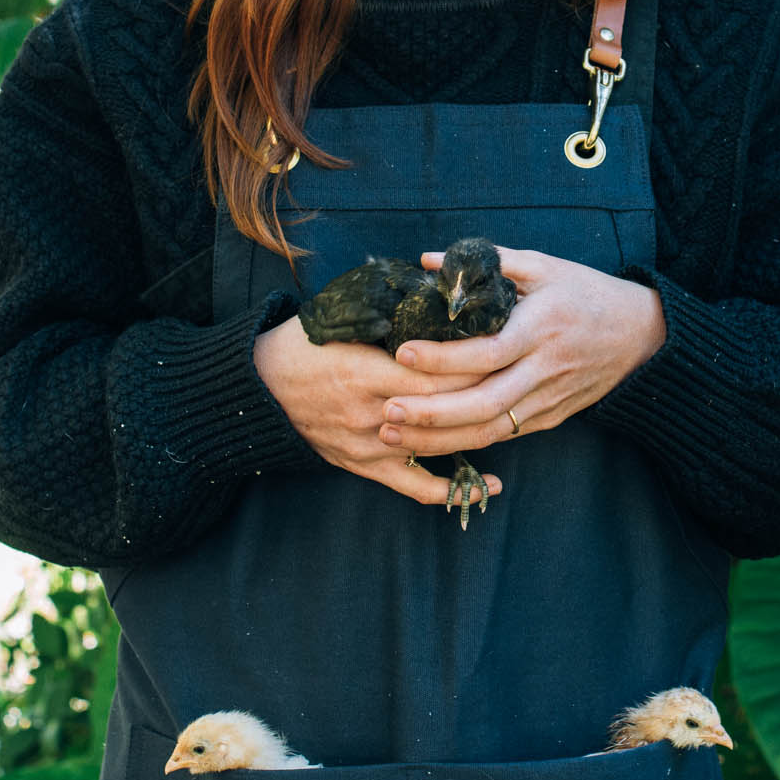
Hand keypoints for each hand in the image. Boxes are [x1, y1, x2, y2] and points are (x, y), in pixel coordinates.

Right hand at [252, 312, 503, 507]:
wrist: (259, 387)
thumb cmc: (304, 344)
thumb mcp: (340, 319)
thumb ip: (386, 312)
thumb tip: (436, 290)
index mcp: (363, 371)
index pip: (435, 372)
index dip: (474, 363)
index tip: (506, 347)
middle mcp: (369, 412)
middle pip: (443, 409)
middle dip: (484, 394)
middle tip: (520, 377)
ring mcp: (367, 444)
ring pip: (436, 446)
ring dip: (477, 433)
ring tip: (515, 417)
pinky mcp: (362, 465)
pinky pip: (413, 485)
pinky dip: (452, 489)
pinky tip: (490, 484)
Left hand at [376, 247, 664, 456]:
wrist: (641, 335)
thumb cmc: (585, 292)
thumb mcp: (543, 266)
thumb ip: (488, 263)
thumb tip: (428, 260)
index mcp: (539, 330)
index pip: (485, 352)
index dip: (442, 359)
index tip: (401, 354)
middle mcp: (543, 371)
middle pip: (483, 403)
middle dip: (431, 413)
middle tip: (385, 411)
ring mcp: (547, 400)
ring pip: (490, 430)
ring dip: (439, 439)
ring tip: (392, 436)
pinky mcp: (550, 418)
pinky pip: (504, 435)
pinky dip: (465, 443)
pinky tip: (427, 443)